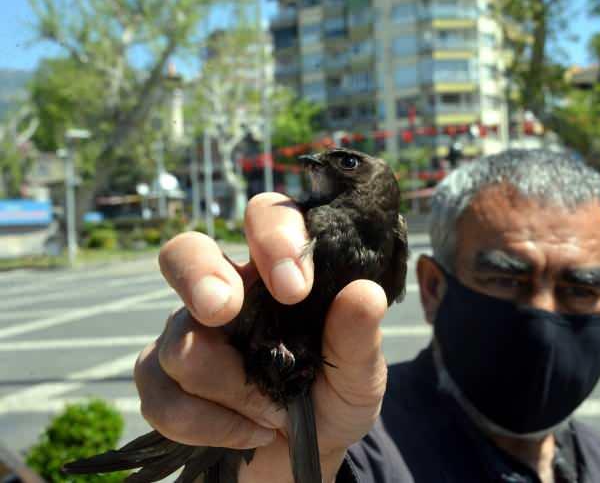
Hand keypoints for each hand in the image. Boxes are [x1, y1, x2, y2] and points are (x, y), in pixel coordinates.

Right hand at [134, 192, 387, 481]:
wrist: (300, 460)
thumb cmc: (332, 399)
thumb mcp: (359, 374)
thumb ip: (359, 337)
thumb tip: (364, 292)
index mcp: (278, 271)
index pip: (264, 216)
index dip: (272, 237)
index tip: (295, 289)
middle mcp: (227, 290)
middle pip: (183, 252)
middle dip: (200, 279)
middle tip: (224, 312)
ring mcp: (186, 332)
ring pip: (181, 343)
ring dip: (235, 390)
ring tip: (273, 412)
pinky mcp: (160, 379)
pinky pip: (162, 397)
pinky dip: (211, 425)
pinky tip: (247, 432)